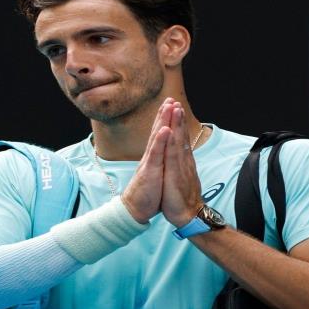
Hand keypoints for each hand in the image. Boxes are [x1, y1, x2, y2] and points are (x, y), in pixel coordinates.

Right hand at [121, 98, 173, 222]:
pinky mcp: (149, 171)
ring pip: (157, 138)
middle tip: (170, 98)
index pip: (161, 135)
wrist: (136, 209)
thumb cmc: (148, 192)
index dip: (166, 120)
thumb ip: (159, 162)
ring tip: (168, 107)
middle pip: (158, 131)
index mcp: (155, 157)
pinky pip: (155, 154)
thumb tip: (163, 155)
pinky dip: (160, 141)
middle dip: (164, 114)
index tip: (172, 106)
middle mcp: (151, 156)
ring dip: (163, 121)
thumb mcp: (156, 174)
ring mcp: (149, 162)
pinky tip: (164, 129)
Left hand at [161, 104, 203, 226]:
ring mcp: (181, 166)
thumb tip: (182, 158)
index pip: (180, 138)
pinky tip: (169, 131)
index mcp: (182, 161)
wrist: (188, 215)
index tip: (175, 108)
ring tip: (175, 108)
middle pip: (180, 135)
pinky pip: (173, 155)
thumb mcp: (182, 178)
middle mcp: (183, 160)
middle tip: (174, 101)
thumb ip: (182, 166)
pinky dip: (171, 142)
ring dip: (176, 124)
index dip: (177, 123)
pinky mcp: (176, 174)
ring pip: (178, 141)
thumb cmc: (183, 198)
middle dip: (177, 117)